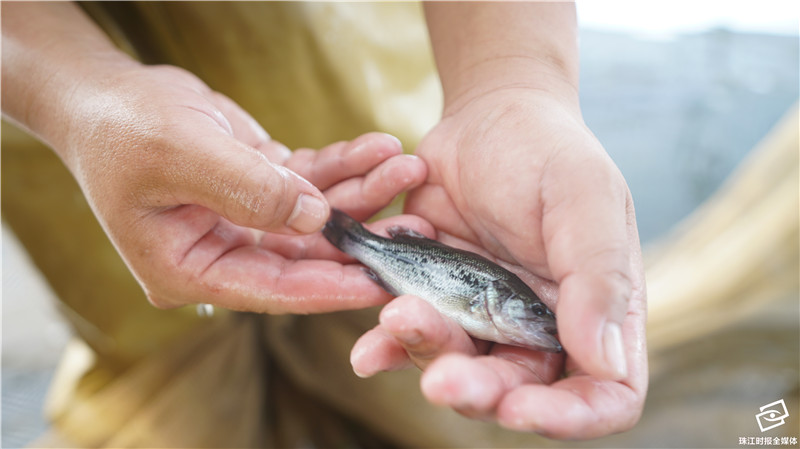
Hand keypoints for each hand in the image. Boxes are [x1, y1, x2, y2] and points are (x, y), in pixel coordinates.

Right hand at [56, 63, 426, 312]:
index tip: (384, 282)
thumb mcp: (183, 156)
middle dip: (362, 235)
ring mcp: (243, 223)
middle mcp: (222, 254)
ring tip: (407, 167)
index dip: (330, 285)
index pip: (273, 289)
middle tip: (417, 224)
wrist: (105, 93)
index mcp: (190, 269)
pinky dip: (343, 166)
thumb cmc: (122, 128)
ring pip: (316, 218)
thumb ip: (252, 191)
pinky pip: (310, 183)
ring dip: (362, 193)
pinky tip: (379, 148)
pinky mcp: (259, 189)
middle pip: (305, 256)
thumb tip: (317, 217)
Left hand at [351, 88, 646, 438]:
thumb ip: (598, 277)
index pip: (603, 395)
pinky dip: (387, 345)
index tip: (522, 408)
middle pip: (516, 391)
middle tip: (441, 381)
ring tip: (399, 314)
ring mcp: (484, 317)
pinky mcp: (435, 299)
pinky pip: (410, 338)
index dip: (569, 417)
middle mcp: (540, 326)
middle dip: (477, 392)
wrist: (489, 116)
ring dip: (426, 354)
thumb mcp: (585, 199)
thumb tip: (606, 364)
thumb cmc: (548, 150)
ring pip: (456, 367)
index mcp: (596, 310)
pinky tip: (368, 348)